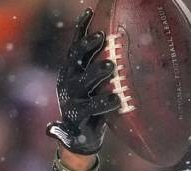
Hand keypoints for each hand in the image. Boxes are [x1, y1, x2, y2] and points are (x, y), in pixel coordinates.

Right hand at [47, 8, 120, 154]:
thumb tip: (122, 49)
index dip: (81, 29)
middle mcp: (69, 81)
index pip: (75, 46)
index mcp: (72, 71)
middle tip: (102, 36)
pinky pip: (90, 108)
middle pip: (76, 59)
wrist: (79, 139)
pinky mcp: (77, 116)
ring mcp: (71, 98)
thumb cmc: (94, 107)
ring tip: (111, 65)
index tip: (89, 12)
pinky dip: (103, 103)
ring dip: (96, 72)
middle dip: (87, 46)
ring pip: (82, 82)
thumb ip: (103, 69)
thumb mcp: (97, 86)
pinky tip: (116, 99)